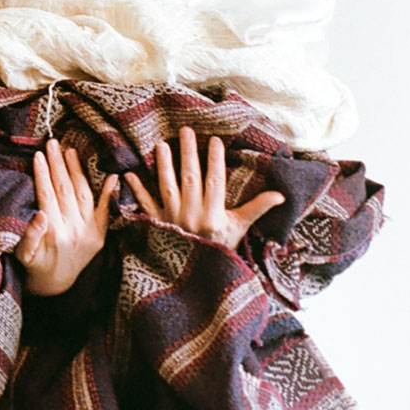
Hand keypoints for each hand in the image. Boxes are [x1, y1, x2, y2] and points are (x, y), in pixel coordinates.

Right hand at [16, 139, 116, 296]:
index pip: (47, 195)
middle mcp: (74, 230)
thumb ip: (30, 236)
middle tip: (52, 143)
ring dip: (76, 170)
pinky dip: (110, 193)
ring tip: (68, 151)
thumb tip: (40, 214)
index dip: (42, 173)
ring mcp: (90, 231)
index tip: (37, 155)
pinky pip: (106, 211)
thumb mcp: (24, 254)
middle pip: (65, 189)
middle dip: (57, 164)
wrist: (56, 286)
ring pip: (83, 194)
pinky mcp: (100, 234)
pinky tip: (113, 176)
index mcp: (54, 233)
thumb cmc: (35, 266)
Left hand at [124, 126, 284, 248]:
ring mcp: (172, 221)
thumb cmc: (220, 250)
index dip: (215, 160)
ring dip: (164, 166)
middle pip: (190, 179)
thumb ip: (256, 209)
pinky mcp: (157, 226)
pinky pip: (146, 206)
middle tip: (186, 130)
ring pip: (167, 187)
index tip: (214, 140)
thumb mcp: (239, 230)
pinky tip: (129, 174)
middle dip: (188, 154)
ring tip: (161, 145)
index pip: (215, 182)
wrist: (196, 278)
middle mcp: (192, 216)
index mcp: (214, 217)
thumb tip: (280, 195)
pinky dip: (137, 191)